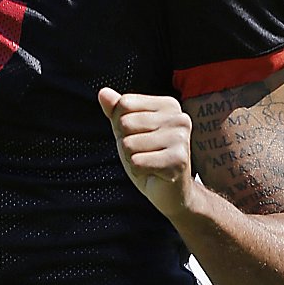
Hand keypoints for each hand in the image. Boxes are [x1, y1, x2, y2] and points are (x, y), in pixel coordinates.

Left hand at [99, 86, 196, 220]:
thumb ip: (116, 111)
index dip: (121, 125)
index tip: (138, 136)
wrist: (171, 192)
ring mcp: (181, 139)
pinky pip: (137, 162)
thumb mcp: (128, 131)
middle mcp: (179, 118)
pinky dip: (138, 171)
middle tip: (144, 153)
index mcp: (168, 105)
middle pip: (125, 123)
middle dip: (126, 144)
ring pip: (129, 144)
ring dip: (132, 159)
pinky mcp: (178, 160)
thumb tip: (102, 92)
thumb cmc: (148, 157)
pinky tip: (153, 173)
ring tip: (149, 163)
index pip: (124, 103)